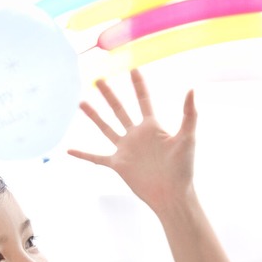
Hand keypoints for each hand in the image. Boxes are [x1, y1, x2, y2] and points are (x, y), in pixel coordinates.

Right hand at [67, 68, 197, 218]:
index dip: (138, 84)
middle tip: (99, 79)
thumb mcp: (188, 138)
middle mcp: (136, 135)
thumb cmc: (184, 168)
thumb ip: (189, 114)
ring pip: (106, 128)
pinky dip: (83, 154)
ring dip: (93, 116)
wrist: (172, 195)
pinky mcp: (118, 165)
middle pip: (120, 109)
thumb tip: (192, 88)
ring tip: (81, 101)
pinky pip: (96, 158)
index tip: (132, 67)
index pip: (143, 99)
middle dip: (110, 94)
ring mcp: (126, 149)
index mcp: (152, 127)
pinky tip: (69, 149)